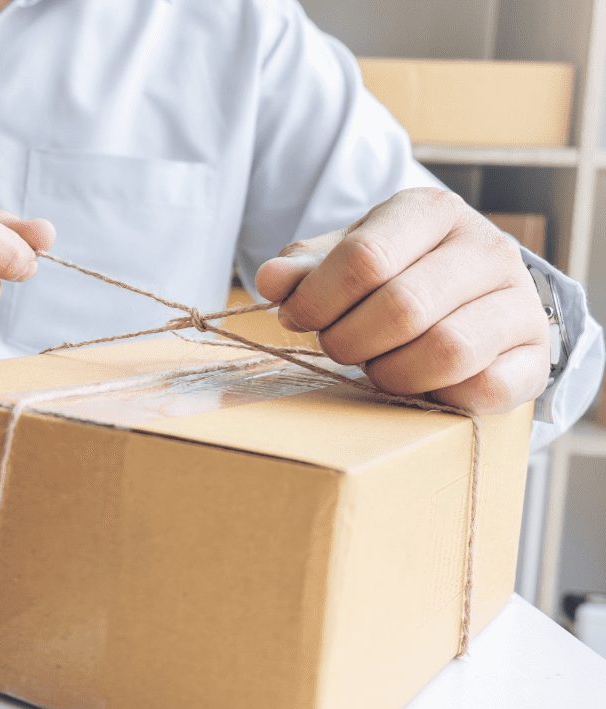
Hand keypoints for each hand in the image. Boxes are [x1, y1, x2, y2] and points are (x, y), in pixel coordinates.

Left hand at [255, 188, 549, 413]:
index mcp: (432, 211)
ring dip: (392, 373)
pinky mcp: (537, 355)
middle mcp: (486, 248)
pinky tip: (421, 384)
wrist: (474, 293)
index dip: (318, 300)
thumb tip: (272, 281)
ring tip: (377, 366)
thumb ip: (307, 268)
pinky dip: (441, 397)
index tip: (299, 318)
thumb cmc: (397, 270)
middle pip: (402, 307)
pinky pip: (485, 389)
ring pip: (446, 351)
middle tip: (338, 347)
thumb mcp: (348, 254)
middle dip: (350, 340)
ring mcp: (520, 301)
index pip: (365, 258)